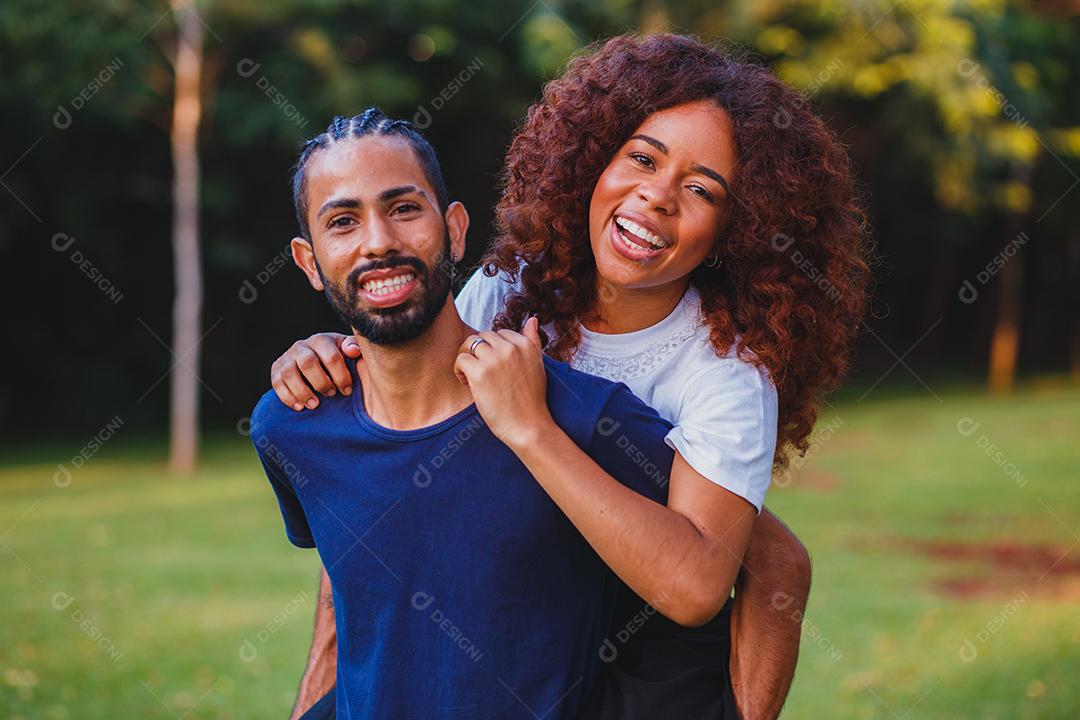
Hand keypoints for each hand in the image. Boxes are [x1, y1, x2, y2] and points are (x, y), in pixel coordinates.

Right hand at [271, 332, 361, 410]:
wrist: (317, 358)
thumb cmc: (337, 357)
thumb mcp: (348, 350)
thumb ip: (354, 348)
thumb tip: (353, 351)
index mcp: (321, 340)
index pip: (331, 357)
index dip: (340, 376)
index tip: (347, 390)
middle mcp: (301, 346)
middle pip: (307, 363)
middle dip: (320, 382)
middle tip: (331, 394)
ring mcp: (287, 357)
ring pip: (289, 373)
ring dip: (302, 392)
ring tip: (315, 405)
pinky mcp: (276, 369)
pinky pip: (277, 383)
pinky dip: (287, 397)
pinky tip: (300, 407)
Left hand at [453, 317, 552, 447]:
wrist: (528, 426)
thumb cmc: (531, 400)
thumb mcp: (537, 365)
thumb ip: (533, 341)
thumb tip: (532, 319)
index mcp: (525, 345)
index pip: (500, 333)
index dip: (493, 349)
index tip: (494, 367)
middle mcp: (511, 348)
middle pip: (483, 336)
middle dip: (478, 352)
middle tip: (480, 372)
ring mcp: (495, 359)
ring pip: (469, 344)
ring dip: (467, 359)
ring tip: (471, 377)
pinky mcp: (480, 373)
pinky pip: (461, 359)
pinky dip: (459, 370)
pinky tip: (467, 383)